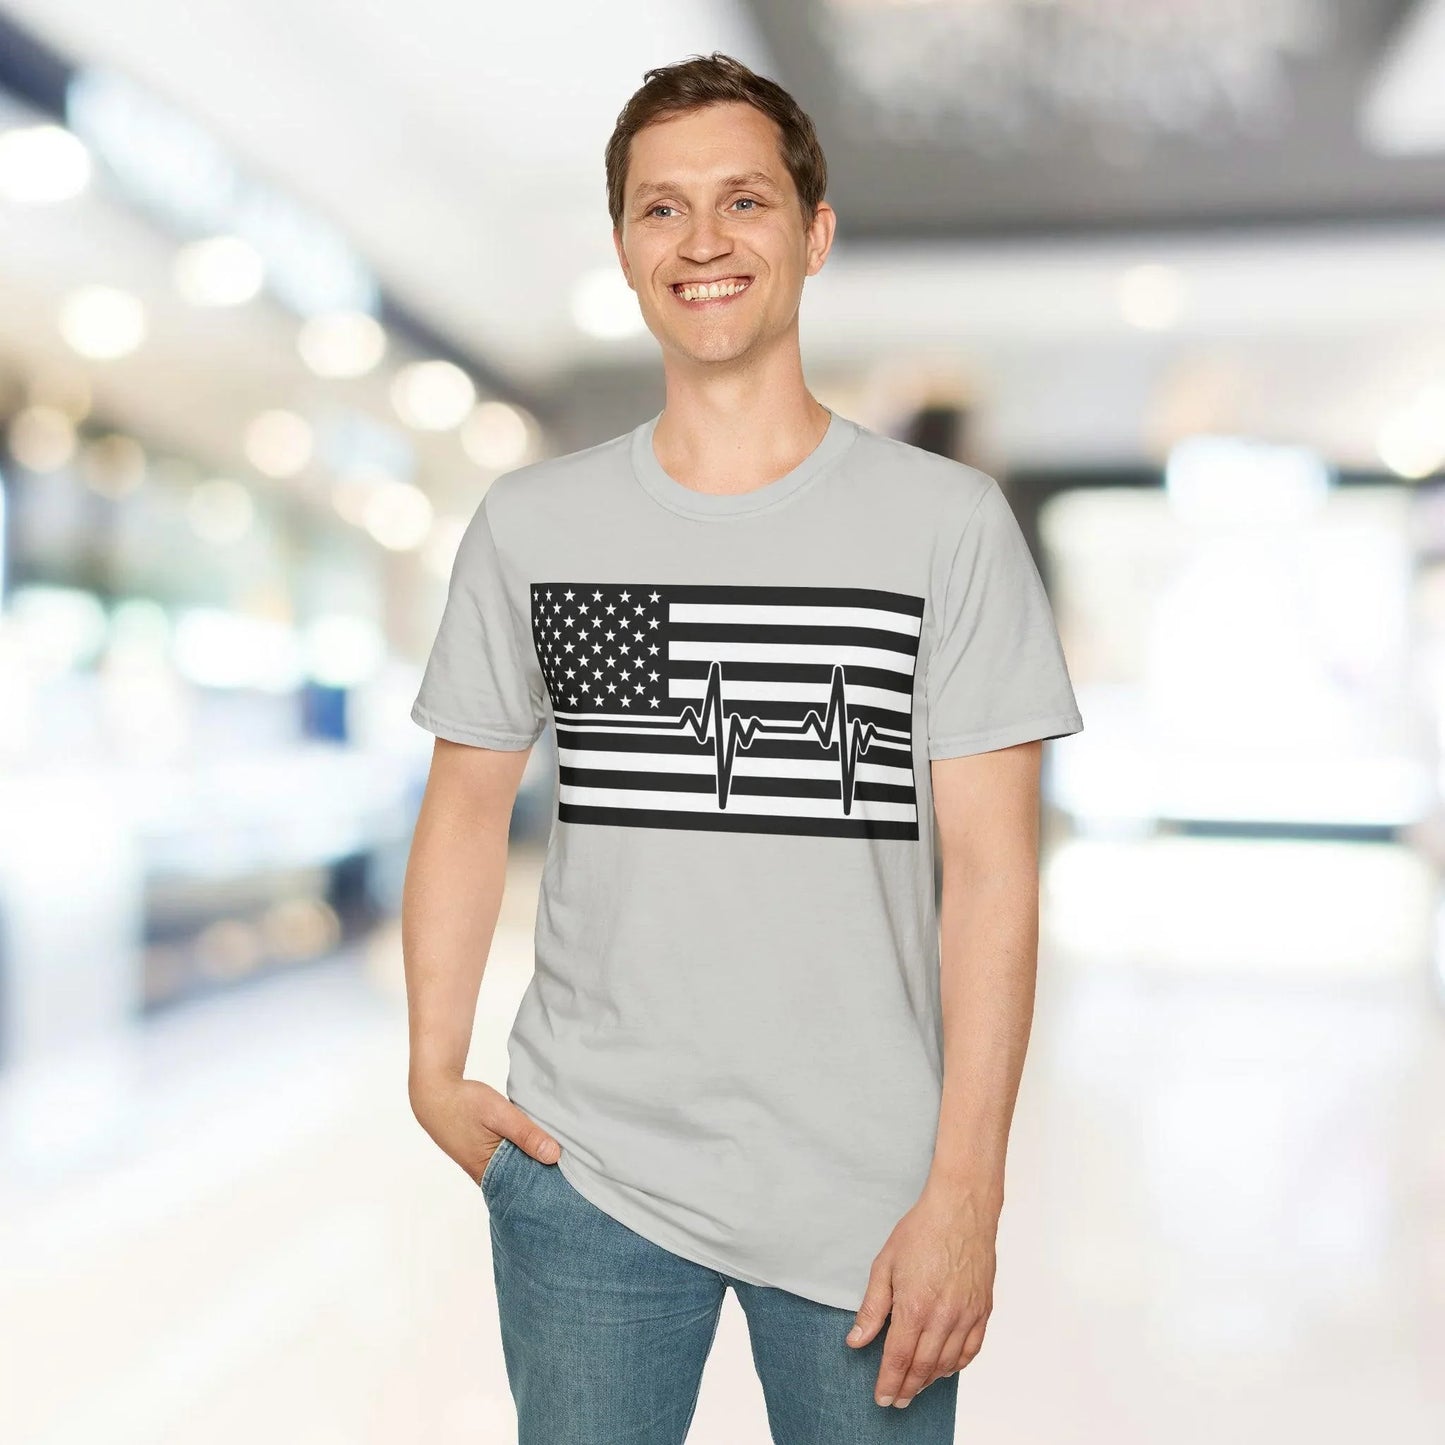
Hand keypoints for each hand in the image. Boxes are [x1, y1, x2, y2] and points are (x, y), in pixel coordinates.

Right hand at [409, 1073, 561, 1181]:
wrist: (434, 1093)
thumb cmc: (465, 1103)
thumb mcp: (499, 1114)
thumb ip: (526, 1134)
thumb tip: (554, 1156)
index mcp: (489, 1172)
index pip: (524, 1190)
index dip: (546, 1187)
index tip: (572, 1184)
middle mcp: (485, 1174)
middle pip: (521, 1182)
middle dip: (543, 1177)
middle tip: (574, 1172)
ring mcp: (482, 1165)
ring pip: (515, 1170)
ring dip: (532, 1164)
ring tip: (562, 1160)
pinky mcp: (481, 1154)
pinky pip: (507, 1160)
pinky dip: (521, 1154)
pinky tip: (538, 1146)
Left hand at [844, 1179, 996, 1407]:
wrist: (961, 1209)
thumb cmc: (921, 1231)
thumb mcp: (885, 1265)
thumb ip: (872, 1308)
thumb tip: (856, 1340)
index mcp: (915, 1307)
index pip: (898, 1359)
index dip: (888, 1383)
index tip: (881, 1398)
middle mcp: (943, 1317)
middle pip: (923, 1368)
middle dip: (907, 1388)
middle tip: (896, 1400)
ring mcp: (966, 1315)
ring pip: (948, 1364)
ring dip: (930, 1380)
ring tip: (916, 1386)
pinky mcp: (983, 1310)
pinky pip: (971, 1350)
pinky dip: (957, 1365)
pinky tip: (945, 1367)